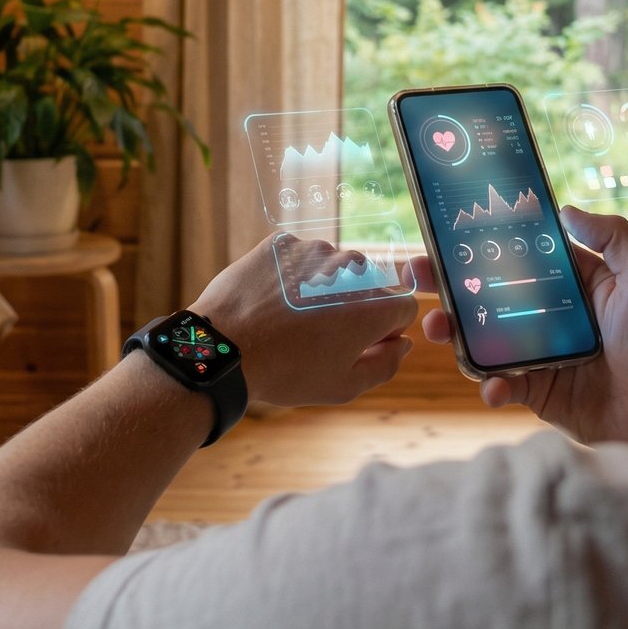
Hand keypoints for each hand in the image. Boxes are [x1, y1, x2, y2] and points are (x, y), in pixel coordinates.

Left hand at [191, 234, 417, 407]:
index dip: (384, 331)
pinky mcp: (283, 242)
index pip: (403, 308)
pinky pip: (298, 257)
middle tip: (319, 335)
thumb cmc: (286, 372)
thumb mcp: (344, 386)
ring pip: (333, 269)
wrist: (224, 348)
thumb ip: (385, 363)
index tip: (357, 345)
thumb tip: (402, 343)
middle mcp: (352, 268)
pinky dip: (291, 276)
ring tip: (290, 319)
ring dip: (323, 289)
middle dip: (353, 307)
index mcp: (375, 304)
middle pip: (368, 286)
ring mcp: (315, 249)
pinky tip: (272, 301)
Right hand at [415, 206, 627, 458]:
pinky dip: (490, 385)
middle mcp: (551, 318)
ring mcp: (541, 357)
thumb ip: (612, 237)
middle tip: (413, 276)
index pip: (518, 257)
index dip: (482, 245)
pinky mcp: (538, 394)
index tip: (446, 233)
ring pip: (484, 339)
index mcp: (573, 285)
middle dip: (448, 286)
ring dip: (454, 333)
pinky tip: (493, 386)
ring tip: (436, 326)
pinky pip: (501, 385)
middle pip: (488, 296)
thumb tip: (565, 208)